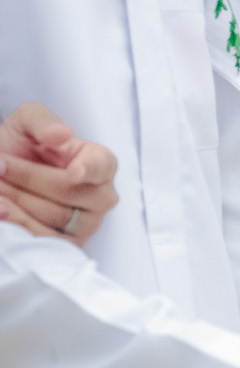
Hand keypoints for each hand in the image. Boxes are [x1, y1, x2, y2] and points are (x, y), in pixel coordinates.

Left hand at [0, 103, 118, 244]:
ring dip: (18, 200)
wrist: (5, 173)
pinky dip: (18, 223)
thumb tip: (61, 134)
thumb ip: (43, 121)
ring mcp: (87, 224)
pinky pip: (44, 238)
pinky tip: (2, 209)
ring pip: (53, 215)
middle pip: (68, 191)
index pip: (101, 166)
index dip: (87, 169)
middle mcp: (102, 196)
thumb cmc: (23, 146)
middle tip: (0, 165)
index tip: (73, 172)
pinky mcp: (68, 245)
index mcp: (101, 163)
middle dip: (29, 178)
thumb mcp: (27, 122)